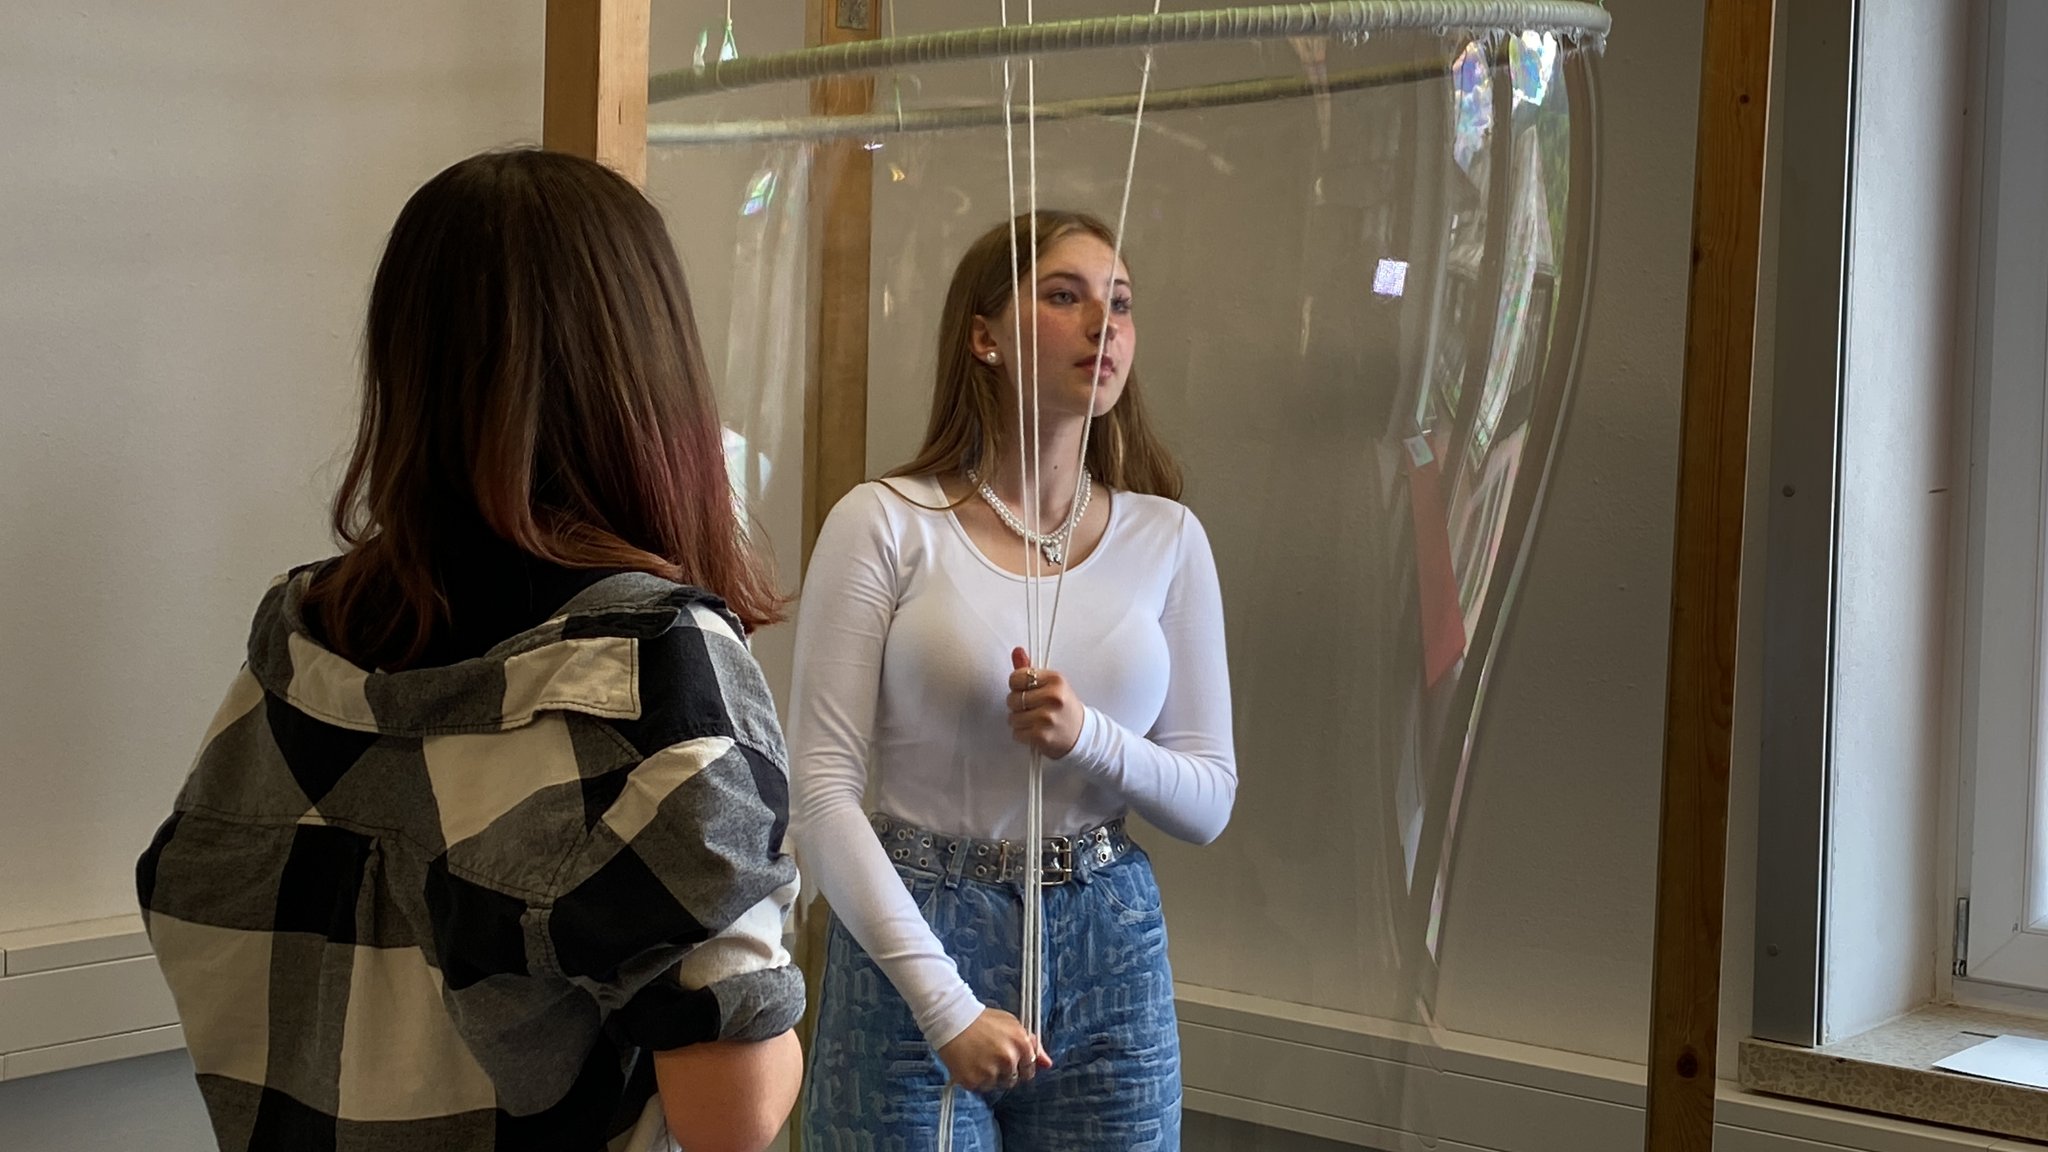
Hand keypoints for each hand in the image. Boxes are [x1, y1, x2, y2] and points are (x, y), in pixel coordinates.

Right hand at [936, 1007, 1051, 1091]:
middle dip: (1005, 1072)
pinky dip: (976, 1079)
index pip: (1029, 1069)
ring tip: (978, 1058)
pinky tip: (970, 1064)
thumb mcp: (1011, 1025)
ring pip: (997, 1085)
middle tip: (990, 1057)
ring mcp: (991, 1071)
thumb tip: (1047, 1064)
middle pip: (1013, 1080)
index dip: (1019, 1066)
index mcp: (1021, 1043)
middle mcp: (1009, 1058)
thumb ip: (1032, 1044)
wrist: (951, 1020)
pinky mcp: (974, 1081)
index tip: (1009, 1061)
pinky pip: (981, 1088)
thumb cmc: (981, 1021)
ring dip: (990, 1076)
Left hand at [1007, 647, 1084, 759]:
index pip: (1016, 678)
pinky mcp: (1041, 736)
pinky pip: (1016, 733)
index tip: (1026, 690)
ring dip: (1019, 721)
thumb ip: (1030, 669)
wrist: (1081, 734)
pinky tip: (1036, 731)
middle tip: (1033, 708)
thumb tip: (1016, 650)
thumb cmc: (1063, 706)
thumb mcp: (1052, 684)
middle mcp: (1052, 697)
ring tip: (1035, 720)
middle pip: (1012, 699)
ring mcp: (1047, 718)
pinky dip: (1022, 734)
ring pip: (1012, 718)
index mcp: (1055, 679)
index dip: (1016, 686)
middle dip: (1017, 705)